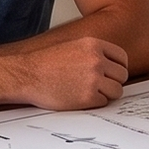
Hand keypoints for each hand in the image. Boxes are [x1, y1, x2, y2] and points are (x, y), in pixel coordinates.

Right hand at [15, 37, 130, 110]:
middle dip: (114, 82)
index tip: (114, 74)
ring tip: (90, 93)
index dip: (118, 67)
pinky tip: (80, 98)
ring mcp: (94, 79)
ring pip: (117, 90)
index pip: (122, 57)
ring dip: (107, 94)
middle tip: (102, 86)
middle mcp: (97, 60)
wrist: (26, 75)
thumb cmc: (45, 63)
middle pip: (122, 75)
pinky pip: (104, 102)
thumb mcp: (72, 46)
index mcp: (94, 45)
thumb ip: (93, 53)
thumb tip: (110, 65)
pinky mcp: (88, 96)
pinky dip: (95, 103)